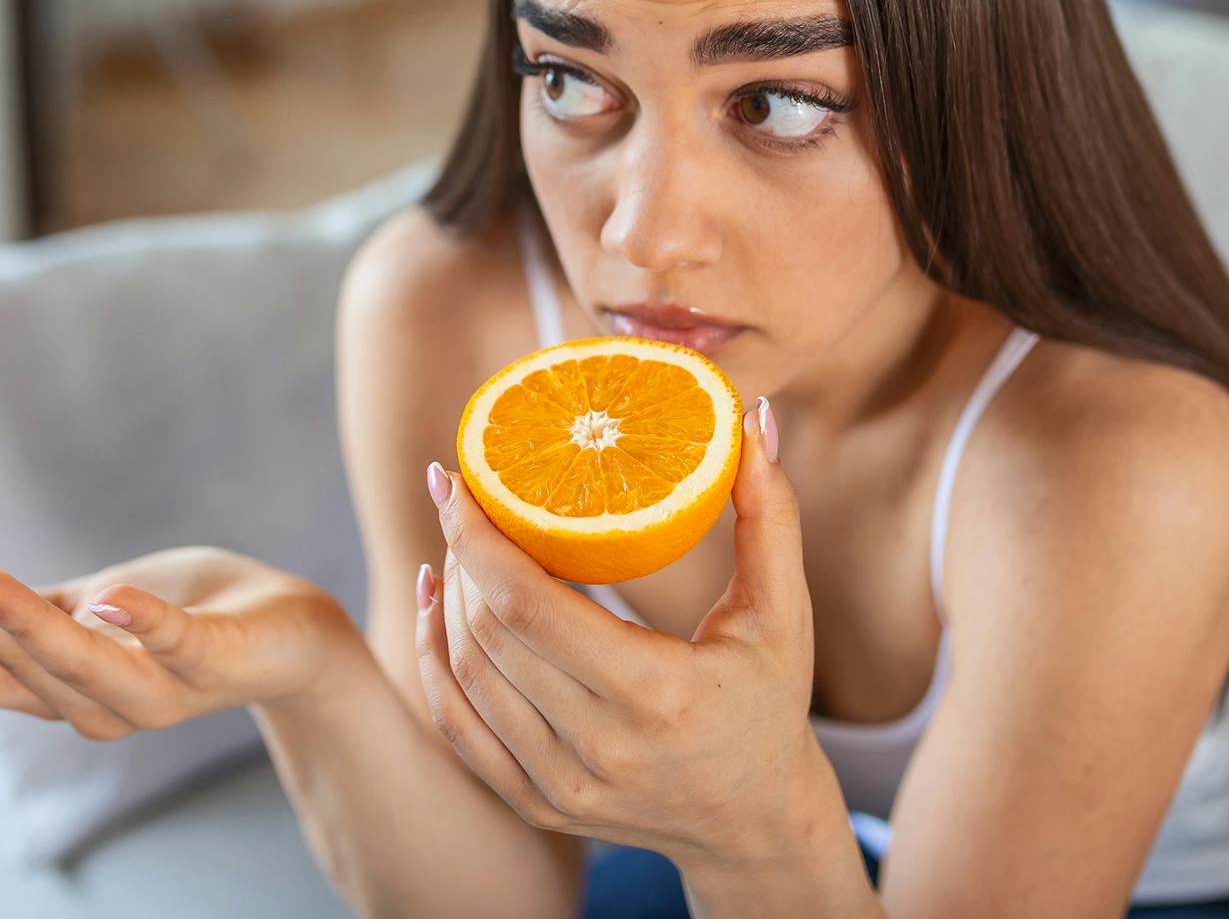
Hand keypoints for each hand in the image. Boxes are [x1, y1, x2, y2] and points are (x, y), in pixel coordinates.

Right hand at [0, 545, 355, 739]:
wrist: (295, 627)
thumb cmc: (199, 610)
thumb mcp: (111, 604)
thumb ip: (53, 610)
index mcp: (83, 693)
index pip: (5, 678)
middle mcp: (118, 707)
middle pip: (39, 677)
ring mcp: (171, 688)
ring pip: (94, 669)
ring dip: (43, 630)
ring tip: (1, 591)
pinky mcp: (220, 658)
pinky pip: (179, 643)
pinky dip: (145, 622)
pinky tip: (115, 597)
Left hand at [416, 395, 816, 869]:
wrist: (755, 822)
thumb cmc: (769, 703)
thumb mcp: (783, 611)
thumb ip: (770, 514)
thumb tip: (754, 417)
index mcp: (655, 694)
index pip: (530, 607)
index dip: (478, 537)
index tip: (456, 478)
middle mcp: (597, 749)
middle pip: (487, 633)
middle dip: (460, 552)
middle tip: (461, 494)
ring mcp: (560, 785)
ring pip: (464, 677)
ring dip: (446, 599)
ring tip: (454, 539)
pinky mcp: (537, 803)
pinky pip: (458, 728)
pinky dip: (433, 663)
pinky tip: (434, 608)